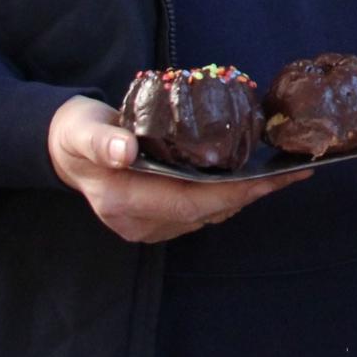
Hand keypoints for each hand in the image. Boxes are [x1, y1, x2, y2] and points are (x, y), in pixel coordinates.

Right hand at [48, 96, 308, 243]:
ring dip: (243, 197)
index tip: (269, 180)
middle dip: (250, 195)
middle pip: (205, 212)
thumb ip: (103, 140)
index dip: (232, 193)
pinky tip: (249, 180)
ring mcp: (146, 226)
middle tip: (291, 175)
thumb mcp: (84, 129)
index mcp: (121, 201)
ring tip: (281, 176)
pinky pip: (199, 212)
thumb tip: (123, 152)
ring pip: (206, 215)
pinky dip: (226, 197)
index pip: (189, 203)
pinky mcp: (155, 221)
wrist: (65, 148)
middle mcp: (137, 222)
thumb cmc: (78, 132)